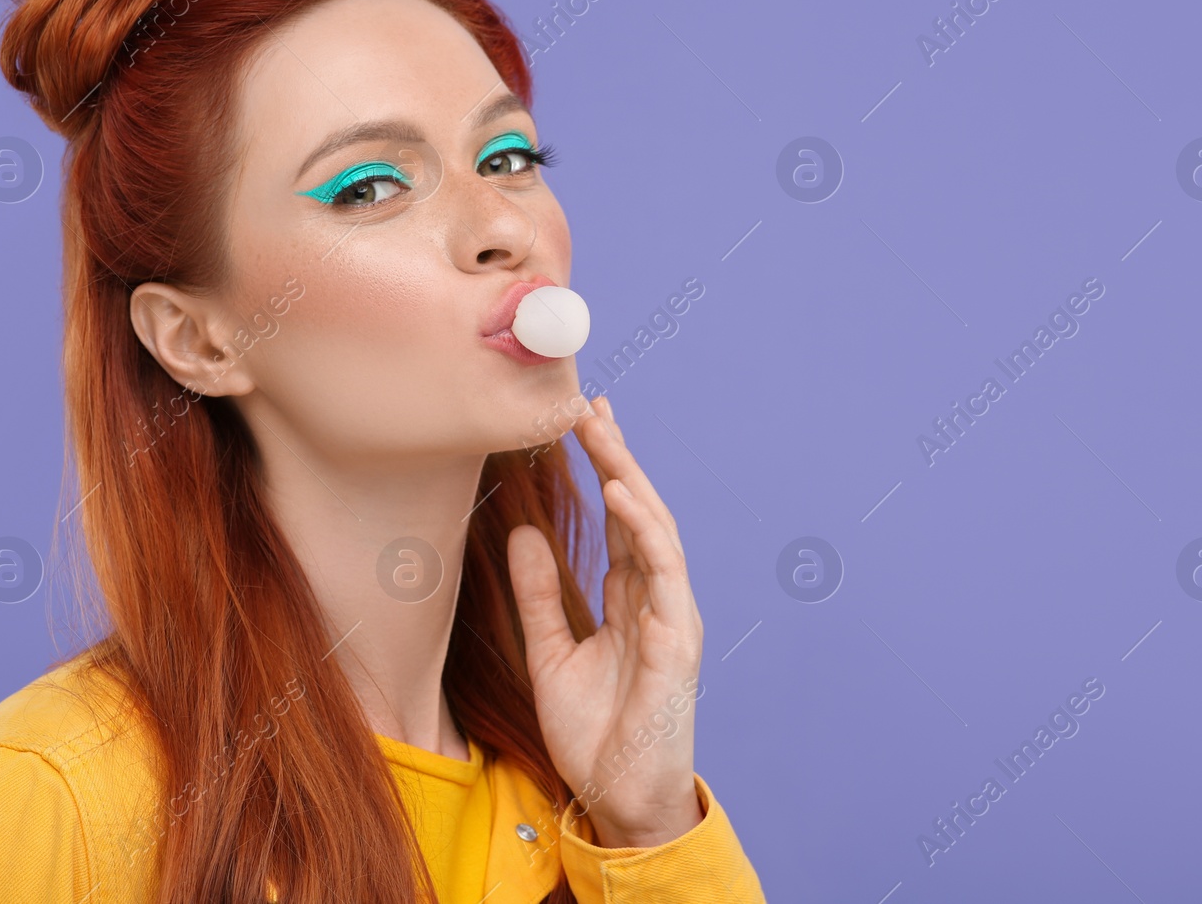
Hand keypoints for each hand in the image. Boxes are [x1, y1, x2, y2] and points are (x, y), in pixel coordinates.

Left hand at [507, 394, 705, 847]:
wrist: (619, 798)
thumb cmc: (594, 733)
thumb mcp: (550, 653)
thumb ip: (540, 594)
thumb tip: (524, 532)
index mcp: (629, 599)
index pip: (620, 519)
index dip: (604, 468)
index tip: (582, 418)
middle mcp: (655, 597)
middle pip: (638, 510)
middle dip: (616, 455)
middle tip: (587, 403)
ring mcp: (671, 614)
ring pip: (654, 528)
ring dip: (630, 475)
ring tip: (600, 430)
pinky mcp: (677, 638)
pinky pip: (663, 572)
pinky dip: (645, 529)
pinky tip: (622, 494)